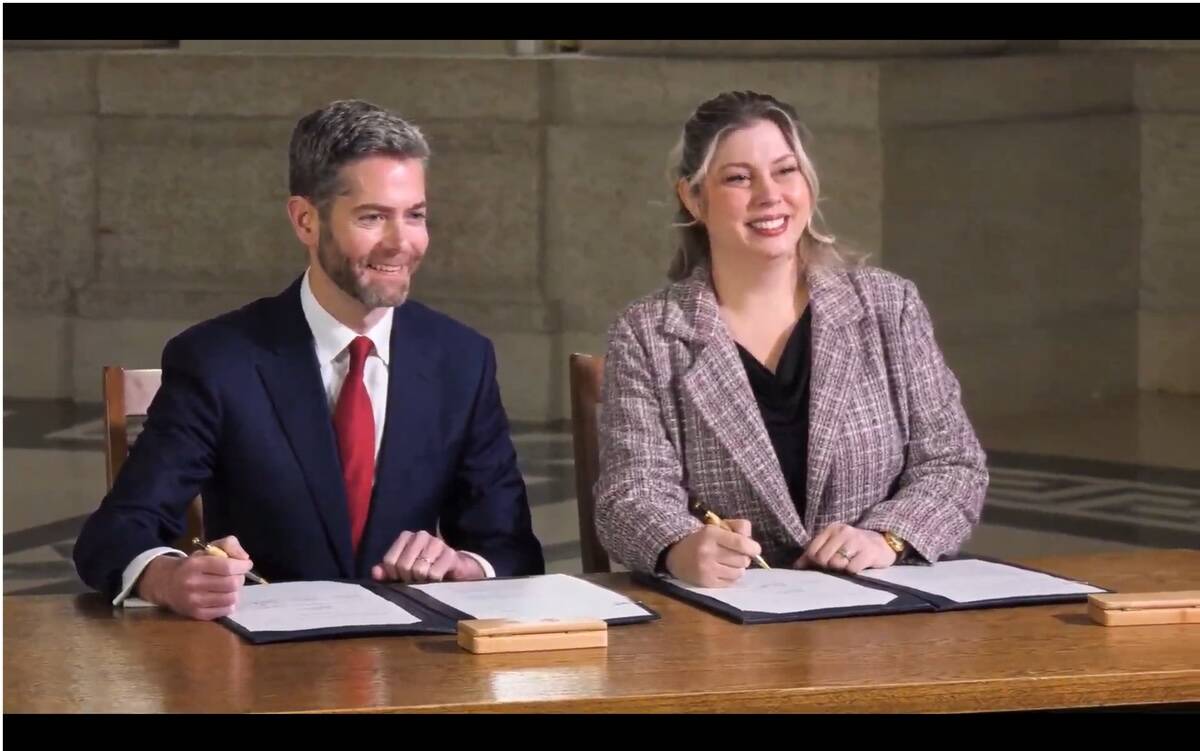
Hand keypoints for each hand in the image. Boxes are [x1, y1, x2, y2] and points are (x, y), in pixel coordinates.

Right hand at [137, 535, 253, 619]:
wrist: (166, 583)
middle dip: (240, 578)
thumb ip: (228, 545)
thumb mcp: (207, 548)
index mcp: (195, 564)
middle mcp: (192, 583)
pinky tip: (225, 597)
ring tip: (230, 586)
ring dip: (236, 591)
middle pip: (231, 584)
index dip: (243, 566)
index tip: (246, 564)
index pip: (228, 567)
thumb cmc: (193, 564)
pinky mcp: (196, 614)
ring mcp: (193, 601)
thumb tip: (244, 558)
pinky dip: (230, 603)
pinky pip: (224, 611)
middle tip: (238, 575)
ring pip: (231, 598)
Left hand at [371, 530, 483, 582]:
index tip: (402, 578)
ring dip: (422, 581)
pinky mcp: (450, 554)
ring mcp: (436, 543)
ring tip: (427, 579)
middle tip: (416, 579)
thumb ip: (386, 571)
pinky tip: (438, 578)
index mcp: (406, 537)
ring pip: (419, 570)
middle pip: (403, 566)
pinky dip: (434, 581)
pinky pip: (434, 574)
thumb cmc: (424, 570)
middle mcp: (420, 535)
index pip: (390, 561)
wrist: (453, 569)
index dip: (394, 576)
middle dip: (408, 579)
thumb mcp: (401, 571)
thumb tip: (375, 572)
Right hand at [664, 519, 761, 587]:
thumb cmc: (701, 538)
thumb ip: (737, 527)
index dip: (753, 548)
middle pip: (742, 560)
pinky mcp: (706, 582)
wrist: (675, 553)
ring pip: (738, 572)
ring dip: (738, 568)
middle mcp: (708, 552)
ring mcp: (706, 569)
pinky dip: (731, 577)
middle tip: (737, 554)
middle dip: (744, 557)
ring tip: (730, 562)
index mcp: (710, 534)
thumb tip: (752, 541)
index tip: (755, 549)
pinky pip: (731, 582)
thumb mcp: (717, 526)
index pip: (740, 543)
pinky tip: (724, 570)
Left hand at [794, 523, 896, 574]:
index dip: (813, 562)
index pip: (812, 550)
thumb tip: (797, 566)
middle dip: (827, 567)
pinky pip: (852, 569)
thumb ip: (814, 553)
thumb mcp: (834, 544)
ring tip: (847, 566)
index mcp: (831, 529)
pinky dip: (852, 572)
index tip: (821, 566)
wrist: (883, 544)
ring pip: (836, 563)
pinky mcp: (868, 552)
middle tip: (837, 567)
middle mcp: (843, 532)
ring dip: (840, 570)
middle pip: (822, 558)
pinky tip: (858, 567)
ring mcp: (856, 541)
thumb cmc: (853, 547)